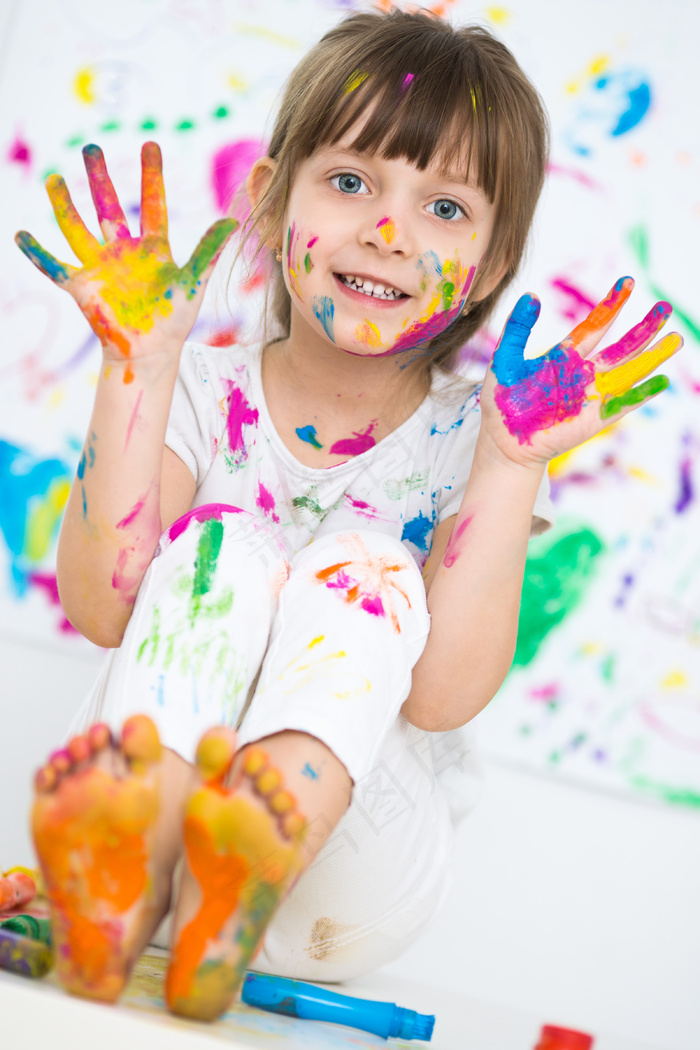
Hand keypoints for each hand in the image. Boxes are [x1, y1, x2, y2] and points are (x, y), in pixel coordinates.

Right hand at [15, 142, 237, 380]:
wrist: (151, 352)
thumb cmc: (175, 320)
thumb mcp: (194, 282)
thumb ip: (208, 251)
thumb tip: (232, 220)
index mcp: (153, 249)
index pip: (153, 204)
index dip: (152, 175)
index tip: (150, 143)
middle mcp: (124, 252)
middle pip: (109, 207)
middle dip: (100, 178)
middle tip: (91, 147)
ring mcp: (100, 267)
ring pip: (77, 228)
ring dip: (64, 204)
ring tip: (54, 178)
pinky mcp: (82, 286)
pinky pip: (54, 266)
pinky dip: (36, 253)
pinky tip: (20, 235)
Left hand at [480, 277, 682, 466]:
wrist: (502, 443)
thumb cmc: (502, 403)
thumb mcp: (505, 360)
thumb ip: (517, 329)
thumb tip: (531, 295)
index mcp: (564, 357)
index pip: (594, 326)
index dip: (611, 304)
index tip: (626, 282)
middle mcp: (583, 374)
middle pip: (620, 347)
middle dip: (643, 328)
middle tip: (665, 307)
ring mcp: (591, 396)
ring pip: (629, 372)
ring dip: (652, 356)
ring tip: (676, 338)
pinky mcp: (594, 419)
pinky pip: (623, 404)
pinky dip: (642, 394)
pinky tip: (662, 381)